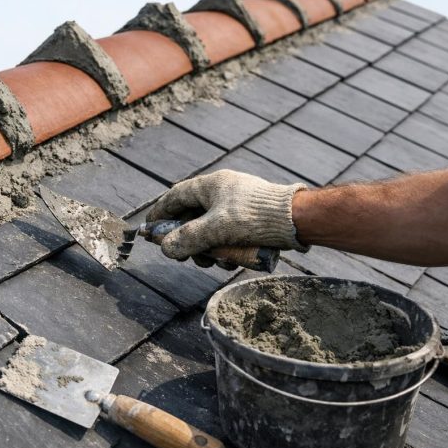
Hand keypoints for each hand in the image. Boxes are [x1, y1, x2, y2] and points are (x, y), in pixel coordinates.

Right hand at [146, 170, 307, 264]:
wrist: (298, 219)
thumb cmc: (255, 218)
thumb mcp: (216, 230)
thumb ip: (188, 239)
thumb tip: (165, 249)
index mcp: (211, 185)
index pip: (175, 196)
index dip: (160, 213)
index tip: (149, 229)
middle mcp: (222, 191)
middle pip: (192, 216)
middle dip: (188, 240)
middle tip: (186, 256)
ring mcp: (238, 203)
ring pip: (210, 228)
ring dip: (207, 248)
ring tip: (214, 262)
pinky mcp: (251, 217)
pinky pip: (228, 232)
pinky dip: (224, 247)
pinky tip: (230, 260)